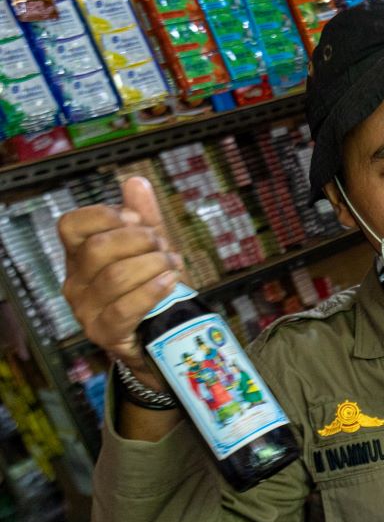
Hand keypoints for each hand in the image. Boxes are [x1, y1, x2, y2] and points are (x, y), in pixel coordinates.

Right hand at [59, 176, 181, 388]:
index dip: (107, 215)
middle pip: (97, 248)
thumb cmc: (150, 289)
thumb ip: (143, 217)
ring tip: (174, 264)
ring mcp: (86, 310)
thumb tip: (136, 181)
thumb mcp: (150, 249)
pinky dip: (152, 290)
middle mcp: (75, 282)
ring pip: (115, 277)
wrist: (159, 340)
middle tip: (165, 246)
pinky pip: (125, 308)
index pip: (71, 224)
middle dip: (139, 240)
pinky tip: (171, 281)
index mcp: (78, 256)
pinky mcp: (105, 334)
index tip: (139, 219)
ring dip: (152, 265)